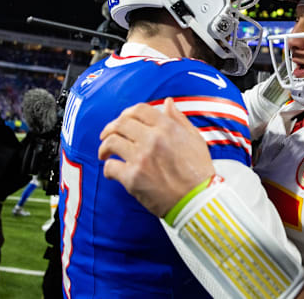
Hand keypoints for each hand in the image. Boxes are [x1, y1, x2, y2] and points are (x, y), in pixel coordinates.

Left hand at [98, 98, 214, 216]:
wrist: (198, 200)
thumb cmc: (199, 171)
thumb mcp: (195, 138)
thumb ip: (179, 119)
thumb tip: (168, 103)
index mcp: (168, 127)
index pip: (139, 110)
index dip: (127, 113)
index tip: (123, 120)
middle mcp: (153, 139)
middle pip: (121, 123)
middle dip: (110, 128)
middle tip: (106, 136)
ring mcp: (141, 158)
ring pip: (111, 142)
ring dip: (104, 147)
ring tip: (105, 153)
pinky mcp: (133, 177)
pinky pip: (111, 167)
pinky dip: (108, 169)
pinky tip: (112, 172)